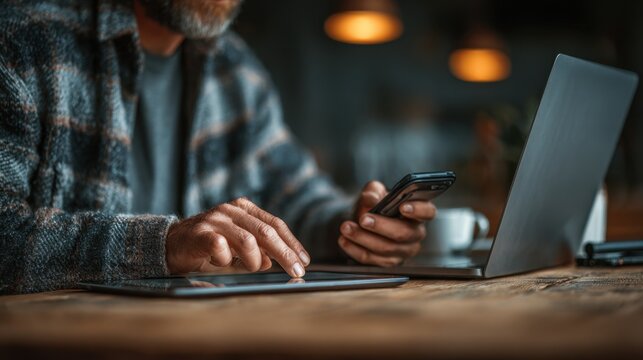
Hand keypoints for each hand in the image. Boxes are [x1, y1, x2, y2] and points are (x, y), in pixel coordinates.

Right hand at [165, 198, 309, 277]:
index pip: (275, 224)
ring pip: (248, 240)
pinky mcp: (200, 233)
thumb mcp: (237, 249)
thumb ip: (257, 252)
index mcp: (243, 209)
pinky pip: (221, 247)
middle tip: (297, 271)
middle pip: (267, 232)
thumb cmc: (207, 247)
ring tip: (252, 268)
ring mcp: (215, 219)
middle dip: (285, 254)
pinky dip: (226, 259)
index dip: (292, 243)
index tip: (304, 260)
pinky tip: (222, 263)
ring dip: (255, 260)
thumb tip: (274, 261)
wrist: (169, 244)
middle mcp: (231, 210)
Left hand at [338, 181, 435, 266]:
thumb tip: (371, 203)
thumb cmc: (374, 204)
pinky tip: (344, 240)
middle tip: (364, 219)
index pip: (427, 212)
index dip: (418, 210)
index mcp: (417, 213)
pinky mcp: (388, 263)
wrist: (362, 219)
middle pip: (403, 233)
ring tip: (346, 227)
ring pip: (386, 249)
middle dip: (382, 226)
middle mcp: (414, 234)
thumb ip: (373, 192)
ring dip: (363, 238)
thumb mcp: (373, 192)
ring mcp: (403, 251)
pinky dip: (356, 250)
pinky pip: (372, 260)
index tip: (403, 206)